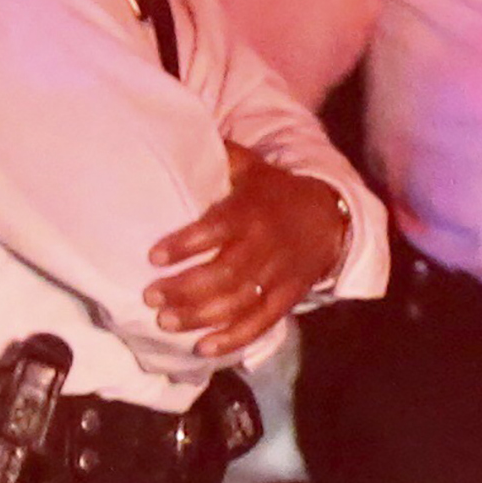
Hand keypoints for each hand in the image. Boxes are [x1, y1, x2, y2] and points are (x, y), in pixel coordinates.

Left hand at [147, 155, 350, 352]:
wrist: (330, 218)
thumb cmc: (274, 192)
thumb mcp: (250, 168)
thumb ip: (217, 157)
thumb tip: (173, 134)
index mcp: (252, 212)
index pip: (217, 229)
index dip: (186, 244)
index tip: (154, 256)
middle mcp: (265, 246)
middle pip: (225, 274)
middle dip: (185, 288)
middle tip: (151, 296)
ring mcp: (278, 276)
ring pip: (239, 302)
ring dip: (200, 316)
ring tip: (166, 322)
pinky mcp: (287, 298)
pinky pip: (261, 323)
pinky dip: (233, 339)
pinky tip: (203, 348)